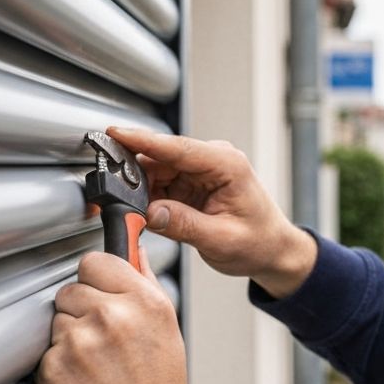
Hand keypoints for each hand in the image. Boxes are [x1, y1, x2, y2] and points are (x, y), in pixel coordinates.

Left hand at [35, 248, 203, 383]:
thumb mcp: (168, 334)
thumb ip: (145, 286)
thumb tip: (134, 252)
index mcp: (143, 303)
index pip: (96, 261)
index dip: (96, 279)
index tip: (100, 291)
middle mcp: (110, 317)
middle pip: (71, 289)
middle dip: (82, 311)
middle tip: (102, 342)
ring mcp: (77, 343)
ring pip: (56, 322)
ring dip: (69, 339)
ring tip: (96, 368)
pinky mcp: (51, 369)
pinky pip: (46, 353)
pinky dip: (59, 367)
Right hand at [108, 126, 317, 298]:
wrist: (273, 250)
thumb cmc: (259, 242)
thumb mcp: (221, 240)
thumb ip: (184, 225)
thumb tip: (150, 213)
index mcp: (226, 165)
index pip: (177, 148)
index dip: (142, 140)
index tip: (115, 133)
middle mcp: (212, 161)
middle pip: (159, 158)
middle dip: (132, 174)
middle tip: (110, 194)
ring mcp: (200, 171)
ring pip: (155, 171)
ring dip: (138, 190)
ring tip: (128, 211)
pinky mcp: (191, 183)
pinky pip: (160, 184)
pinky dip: (147, 198)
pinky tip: (142, 213)